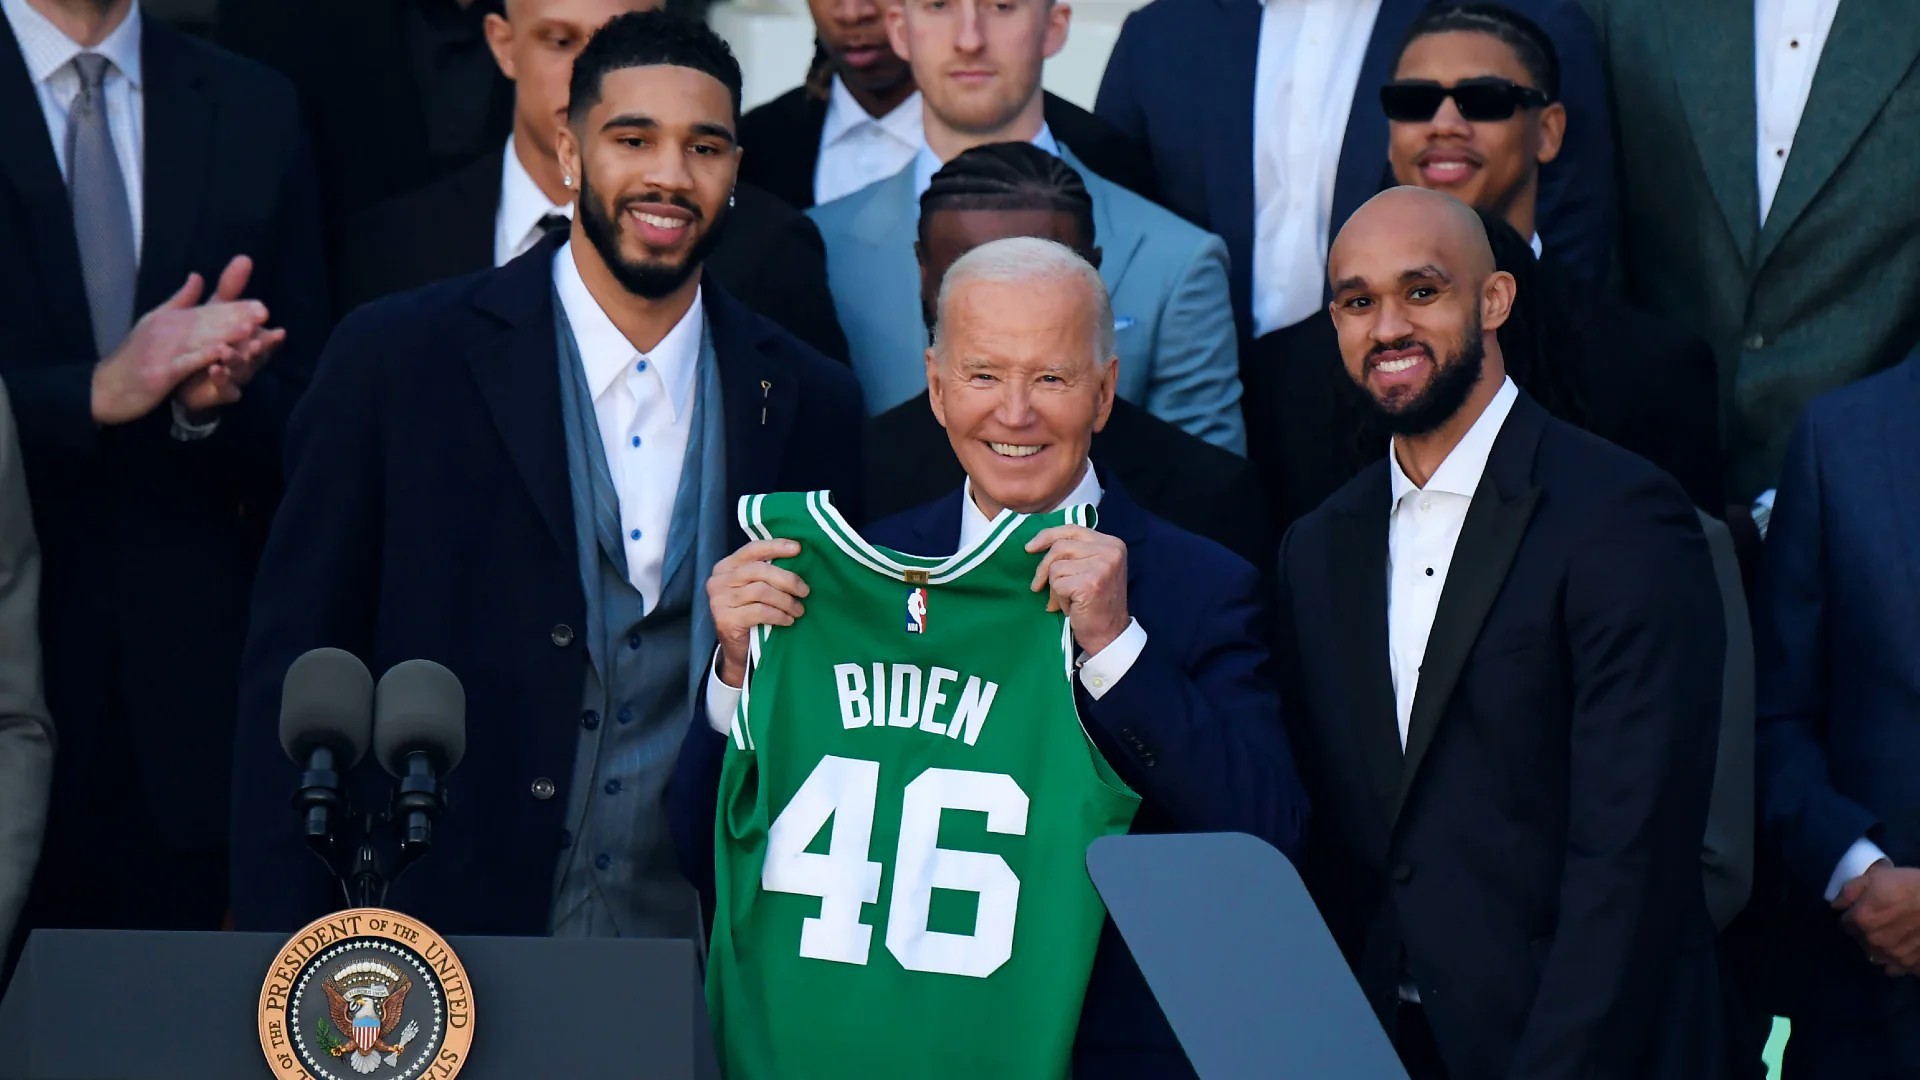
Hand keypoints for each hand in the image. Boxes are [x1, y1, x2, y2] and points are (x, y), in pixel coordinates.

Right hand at [90, 261, 268, 424]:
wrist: (103, 389)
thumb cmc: (132, 359)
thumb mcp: (154, 324)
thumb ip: (179, 302)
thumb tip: (197, 276)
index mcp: (168, 320)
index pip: (205, 311)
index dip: (233, 308)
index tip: (260, 306)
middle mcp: (166, 330)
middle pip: (206, 322)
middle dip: (235, 316)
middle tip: (263, 312)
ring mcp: (162, 351)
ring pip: (198, 339)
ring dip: (225, 333)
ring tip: (251, 327)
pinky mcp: (159, 372)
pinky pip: (185, 363)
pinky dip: (204, 357)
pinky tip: (223, 353)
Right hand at [707, 538, 808, 687]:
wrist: (739, 651)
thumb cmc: (752, 615)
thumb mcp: (757, 588)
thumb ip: (767, 572)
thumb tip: (798, 556)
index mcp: (726, 567)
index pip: (752, 549)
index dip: (776, 546)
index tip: (798, 548)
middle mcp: (719, 580)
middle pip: (759, 570)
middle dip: (787, 579)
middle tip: (805, 591)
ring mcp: (719, 600)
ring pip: (762, 591)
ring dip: (786, 600)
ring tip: (799, 609)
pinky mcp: (726, 619)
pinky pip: (760, 611)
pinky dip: (779, 615)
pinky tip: (788, 620)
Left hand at [1026, 524, 1128, 655]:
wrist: (1109, 634)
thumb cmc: (1096, 603)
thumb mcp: (1091, 569)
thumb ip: (1074, 553)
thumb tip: (1035, 545)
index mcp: (1112, 544)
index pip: (1072, 529)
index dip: (1048, 535)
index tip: (1030, 547)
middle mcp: (1110, 551)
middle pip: (1060, 547)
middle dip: (1043, 568)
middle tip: (1038, 587)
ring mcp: (1101, 566)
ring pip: (1056, 567)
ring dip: (1055, 588)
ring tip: (1067, 600)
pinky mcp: (1090, 583)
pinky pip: (1057, 584)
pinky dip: (1058, 599)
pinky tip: (1072, 608)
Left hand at [1835, 860, 1919, 974]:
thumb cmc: (1911, 885)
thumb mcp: (1877, 877)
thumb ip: (1850, 891)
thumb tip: (1836, 905)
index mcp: (1862, 920)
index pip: (1845, 924)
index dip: (1854, 916)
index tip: (1865, 911)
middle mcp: (1874, 942)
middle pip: (1860, 941)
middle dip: (1866, 932)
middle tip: (1882, 921)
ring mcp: (1893, 957)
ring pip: (1876, 956)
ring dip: (1880, 948)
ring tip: (1893, 936)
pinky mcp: (1911, 966)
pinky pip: (1896, 968)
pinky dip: (1897, 962)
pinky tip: (1905, 949)